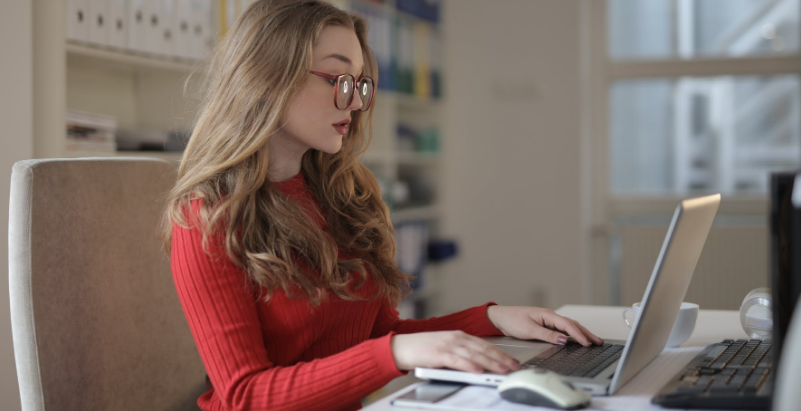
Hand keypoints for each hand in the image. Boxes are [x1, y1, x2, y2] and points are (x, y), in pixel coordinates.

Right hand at [390, 331, 521, 373]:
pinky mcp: (438, 353)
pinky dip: (470, 366)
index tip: (512, 361)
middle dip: (501, 358)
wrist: (401, 347)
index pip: (484, 344)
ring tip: (503, 370)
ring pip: (474, 354)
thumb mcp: (445, 348)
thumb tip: (479, 365)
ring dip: (491, 363)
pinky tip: (479, 371)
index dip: (500, 353)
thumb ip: (461, 353)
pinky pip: (458, 360)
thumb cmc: (421, 350)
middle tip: (514, 367)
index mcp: (459, 335)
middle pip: (483, 348)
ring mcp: (447, 344)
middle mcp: (455, 337)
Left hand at [486, 306, 603, 346]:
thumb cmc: (512, 321)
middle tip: (598, 342)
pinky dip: (571, 334)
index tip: (587, 343)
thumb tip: (563, 340)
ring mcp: (547, 320)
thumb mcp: (529, 330)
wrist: (500, 318)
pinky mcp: (545, 325)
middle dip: (586, 333)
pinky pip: (562, 329)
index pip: (567, 325)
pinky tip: (576, 339)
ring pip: (568, 326)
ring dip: (581, 333)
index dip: (578, 334)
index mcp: (547, 314)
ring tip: (592, 340)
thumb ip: (547, 335)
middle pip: (572, 324)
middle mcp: (549, 316)